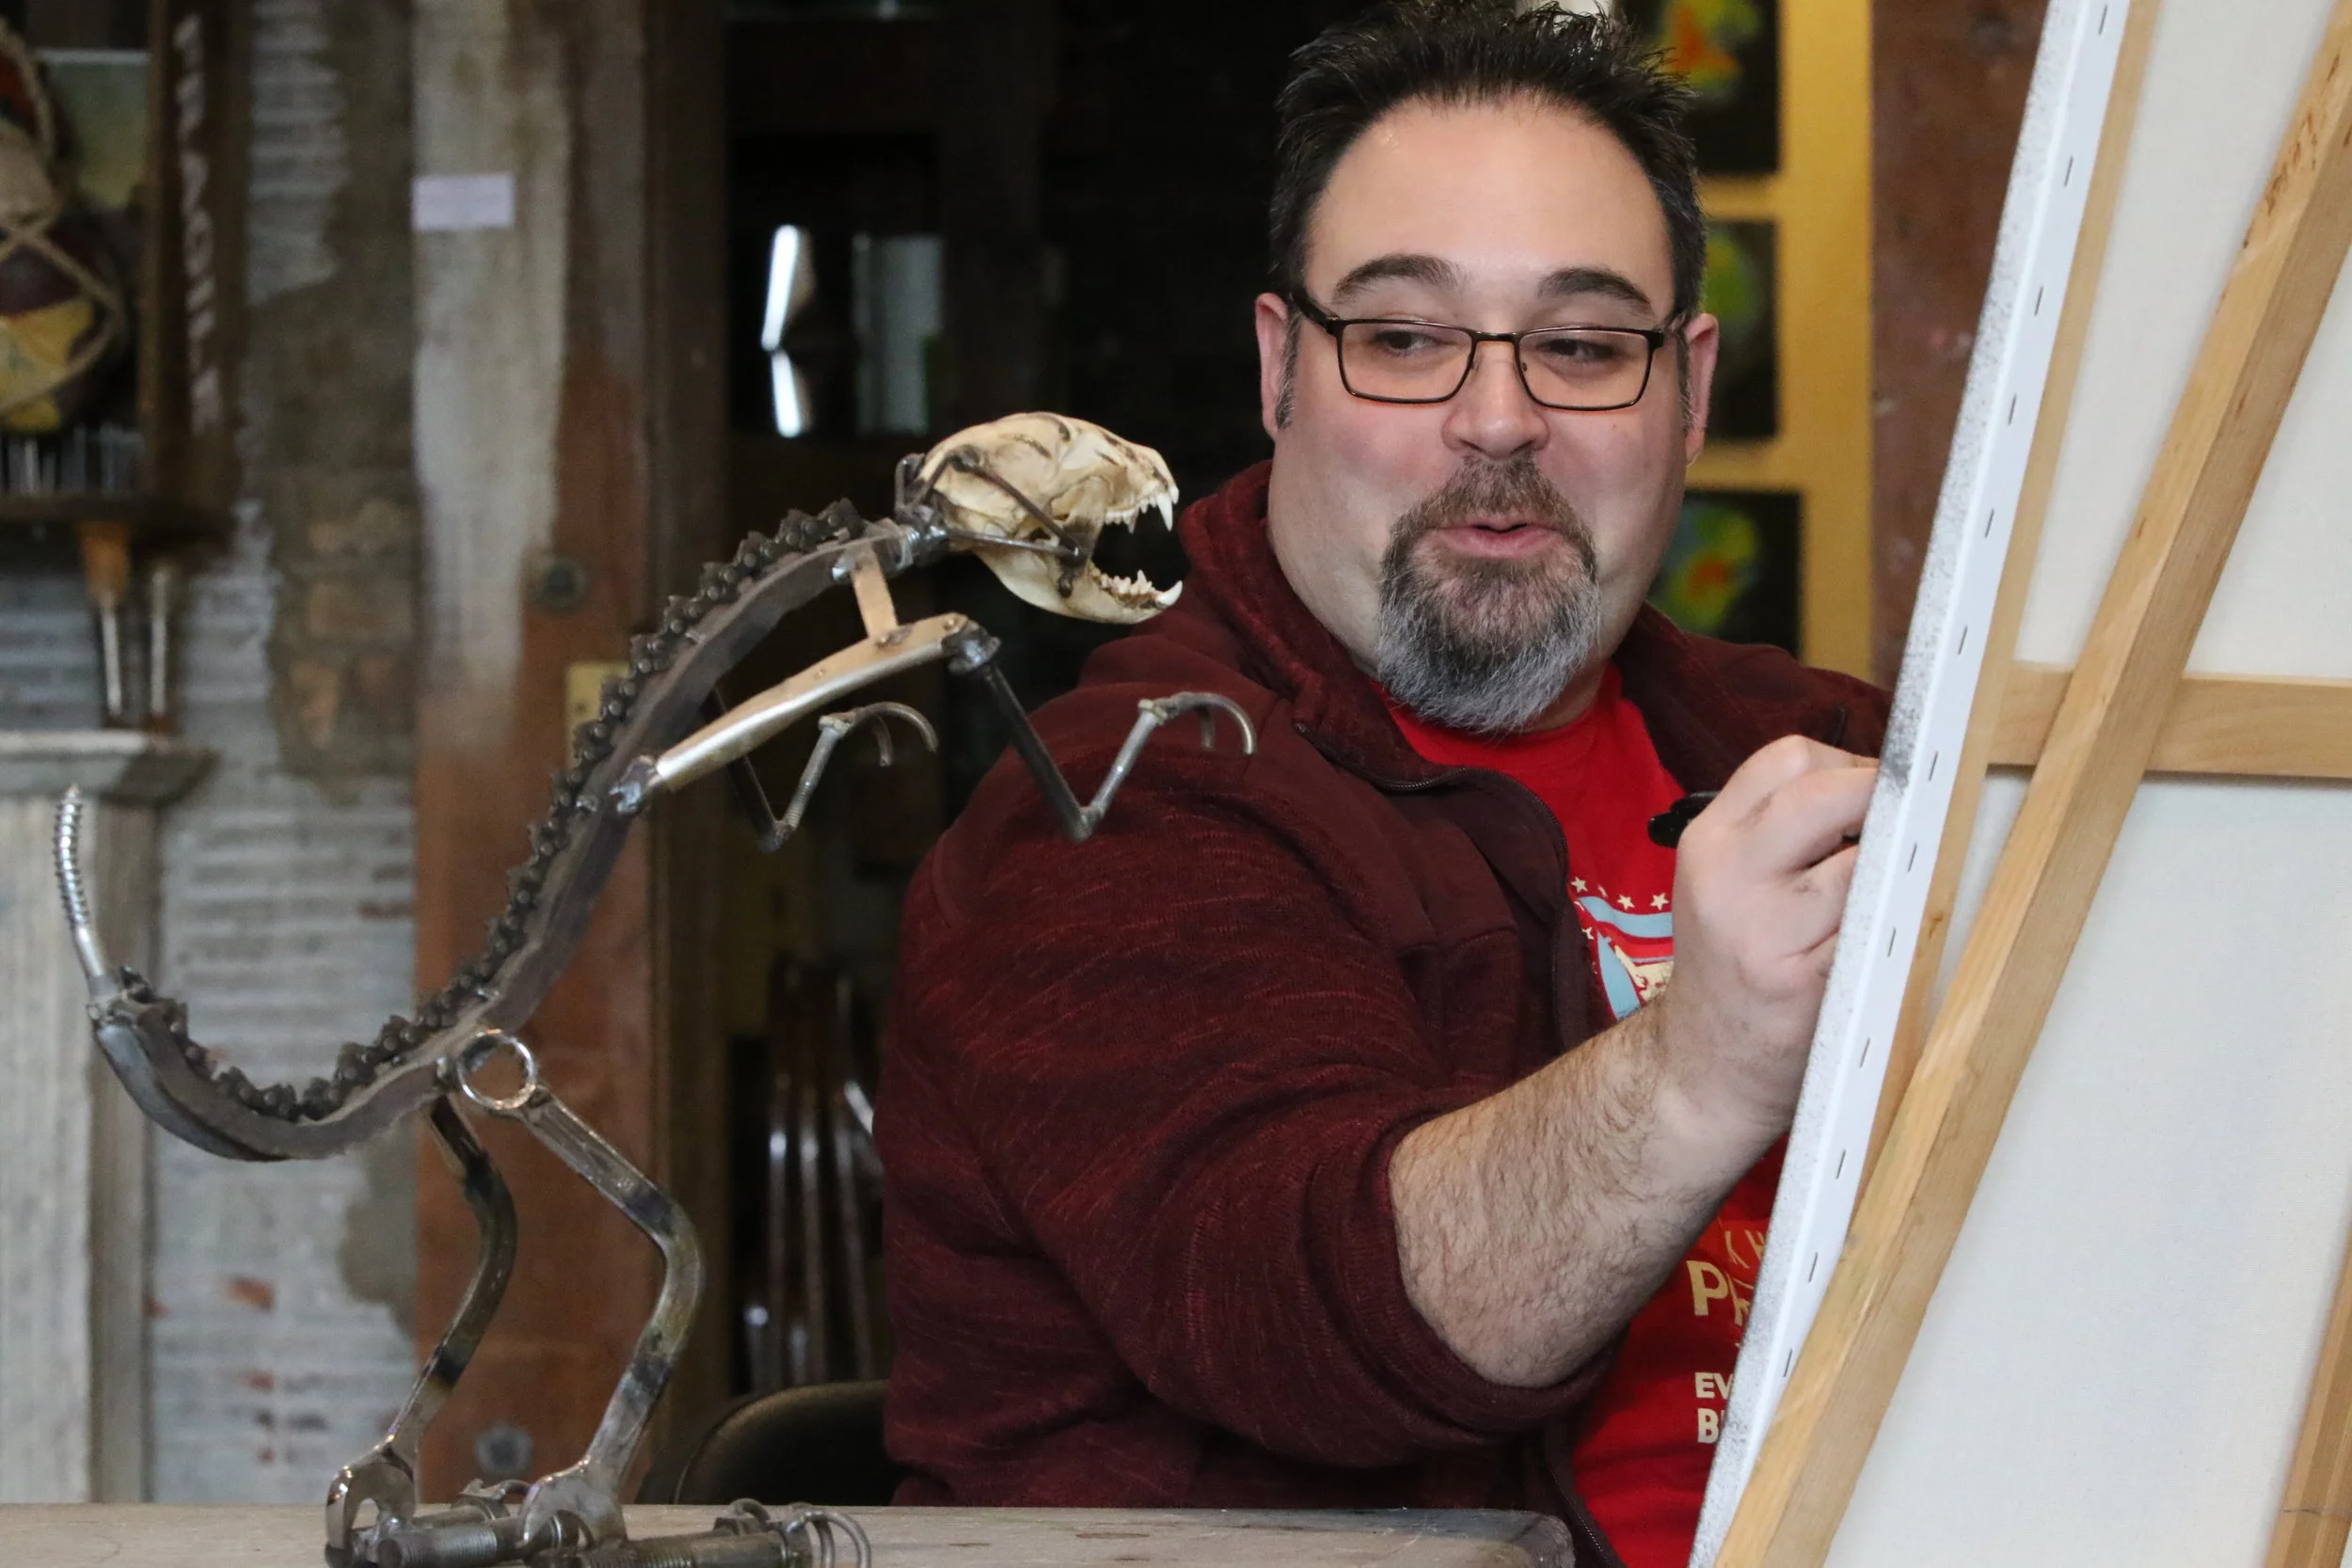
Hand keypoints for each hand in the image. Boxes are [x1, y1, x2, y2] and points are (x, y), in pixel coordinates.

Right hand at [1649, 736, 1876, 1144]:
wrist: (1700, 1070)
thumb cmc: (1730, 968)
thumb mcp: (1723, 883)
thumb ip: (1775, 830)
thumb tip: (1879, 786)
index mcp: (1708, 842)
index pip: (1787, 759)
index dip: (1850, 762)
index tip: (1877, 789)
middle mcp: (1727, 877)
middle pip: (1825, 792)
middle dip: (1882, 798)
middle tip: (1905, 824)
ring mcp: (1764, 931)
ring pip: (1864, 862)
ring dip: (1894, 868)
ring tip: (1891, 890)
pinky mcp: (1805, 982)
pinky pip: (1875, 927)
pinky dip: (1894, 923)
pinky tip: (1887, 935)